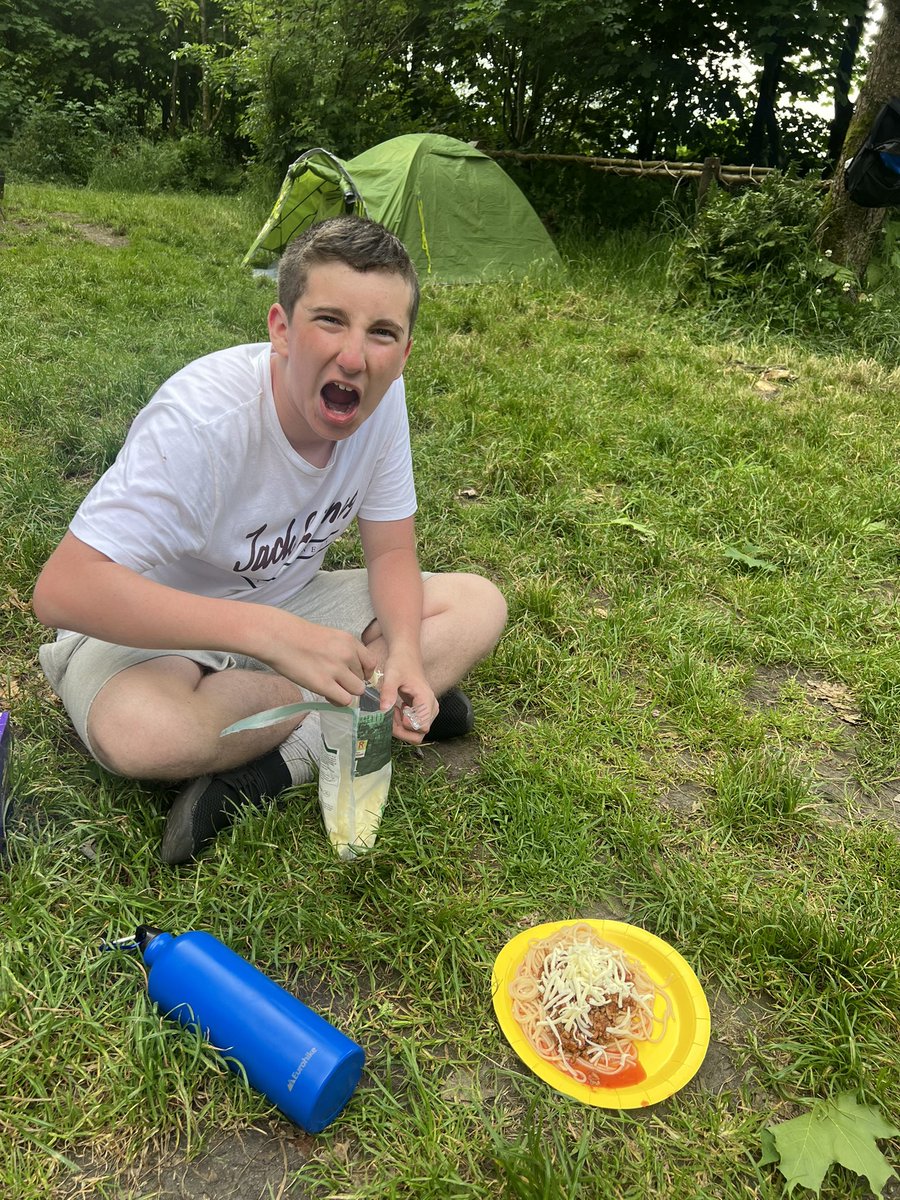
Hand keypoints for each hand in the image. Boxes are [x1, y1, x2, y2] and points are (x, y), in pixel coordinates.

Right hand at [260, 611, 377, 705]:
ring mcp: (337, 670)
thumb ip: (343, 651)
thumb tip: (350, 671)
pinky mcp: (324, 684)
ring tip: (331, 690)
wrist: (278, 637)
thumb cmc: (297, 636)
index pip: (371, 664)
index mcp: (350, 641)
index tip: (351, 675)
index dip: (362, 673)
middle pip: (362, 679)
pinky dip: (338, 701)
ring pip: (356, 691)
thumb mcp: (329, 636)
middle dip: (351, 683)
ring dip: (346, 693)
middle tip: (335, 683)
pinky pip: (345, 700)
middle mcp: (348, 654)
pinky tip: (327, 695)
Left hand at [377, 656, 436, 743]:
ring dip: (401, 728)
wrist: (406, 657)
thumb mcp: (392, 675)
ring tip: (392, 711)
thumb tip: (383, 710)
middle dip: (401, 730)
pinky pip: (414, 727)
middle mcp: (431, 708)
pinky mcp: (423, 712)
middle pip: (419, 733)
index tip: (394, 713)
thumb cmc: (400, 664)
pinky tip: (395, 710)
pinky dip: (402, 724)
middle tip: (390, 715)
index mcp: (426, 699)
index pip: (422, 726)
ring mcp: (428, 711)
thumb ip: (388, 692)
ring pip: (416, 733)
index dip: (406, 726)